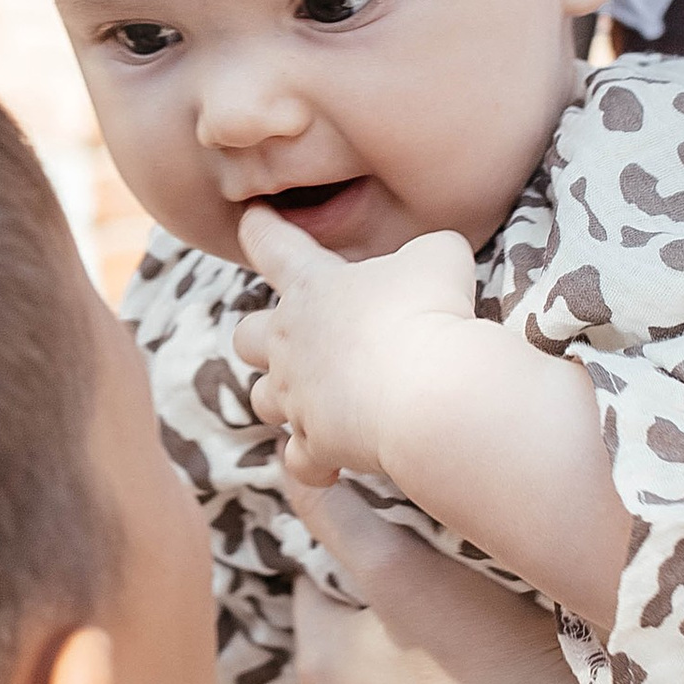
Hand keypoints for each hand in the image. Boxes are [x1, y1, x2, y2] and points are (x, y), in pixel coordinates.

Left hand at [235, 210, 478, 488]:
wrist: (426, 390)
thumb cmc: (429, 311)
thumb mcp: (439, 256)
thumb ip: (427, 251)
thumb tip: (434, 258)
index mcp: (311, 286)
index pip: (272, 245)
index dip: (261, 229)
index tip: (253, 219)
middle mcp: (291, 341)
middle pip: (245, 336)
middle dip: (261, 338)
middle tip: (290, 340)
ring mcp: (297, 396)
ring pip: (263, 400)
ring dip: (283, 399)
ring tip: (311, 402)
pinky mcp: (315, 444)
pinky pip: (301, 463)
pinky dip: (314, 463)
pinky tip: (333, 465)